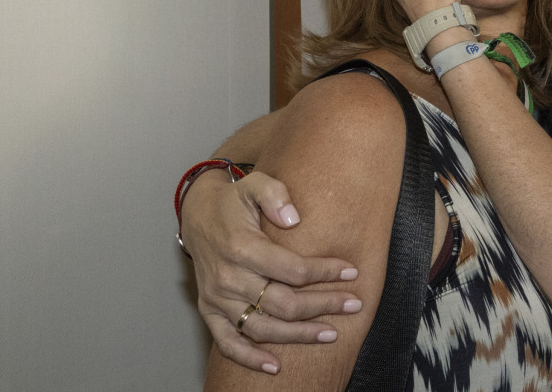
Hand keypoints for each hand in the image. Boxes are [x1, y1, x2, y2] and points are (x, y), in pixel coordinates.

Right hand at [183, 170, 361, 373]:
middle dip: (323, 306)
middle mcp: (228, 278)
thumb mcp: (255, 184)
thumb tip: (294, 218)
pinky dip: (250, 358)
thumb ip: (275, 195)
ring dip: (299, 336)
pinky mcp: (209, 310)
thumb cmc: (233, 201)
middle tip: (353, 305)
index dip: (325, 273)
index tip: (351, 272)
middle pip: (284, 304)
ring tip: (331, 334)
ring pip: (263, 328)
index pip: (293, 270)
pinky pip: (228, 342)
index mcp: (242, 248)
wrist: (197, 215)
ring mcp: (217, 298)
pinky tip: (275, 366)